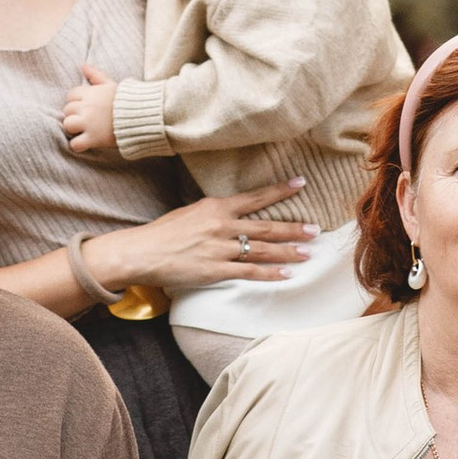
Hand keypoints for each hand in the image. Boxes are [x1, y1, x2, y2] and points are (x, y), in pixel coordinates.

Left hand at [61, 71, 122, 160]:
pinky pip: (75, 144)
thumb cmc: (128, 100)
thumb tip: (83, 66)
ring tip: (84, 130)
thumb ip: (96, 75)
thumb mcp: (111, 84)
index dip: (77, 102)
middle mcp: (87, 107)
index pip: (71, 96)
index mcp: (90, 93)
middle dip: (75, 114)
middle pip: (68, 110)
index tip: (86, 107)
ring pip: (68, 125)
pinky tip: (86, 143)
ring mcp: (88, 123)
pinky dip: (78, 145)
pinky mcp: (93, 139)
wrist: (142, 117)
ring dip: (74, 129)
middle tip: (86, 119)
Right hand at [87, 188, 315, 302]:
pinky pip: (250, 272)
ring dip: (288, 251)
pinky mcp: (216, 270)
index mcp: (216, 207)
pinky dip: (270, 274)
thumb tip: (233, 213)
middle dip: (294, 228)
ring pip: (263, 250)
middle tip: (315, 228)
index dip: (280, 190)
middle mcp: (223, 225)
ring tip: (308, 252)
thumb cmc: (163, 232)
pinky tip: (286, 274)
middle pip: (267, 226)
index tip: (301, 184)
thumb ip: (214, 213)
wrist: (142, 252)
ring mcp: (221, 249)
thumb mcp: (191, 212)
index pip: (255, 197)